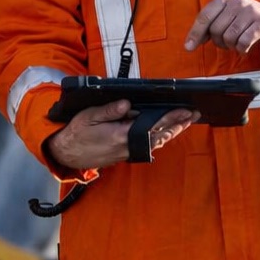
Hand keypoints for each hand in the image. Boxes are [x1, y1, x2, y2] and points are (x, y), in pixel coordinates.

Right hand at [43, 99, 194, 169]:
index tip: (184, 111)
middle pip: (159, 135)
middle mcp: (127, 146)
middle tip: (193, 116)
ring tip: (184, 123)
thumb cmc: (76, 133)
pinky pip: (147, 146)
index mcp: (120, 135)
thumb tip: (127, 104)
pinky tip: (165, 134)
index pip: (152, 125)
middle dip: (177, 125)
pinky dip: (160, 139)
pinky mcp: (124, 154)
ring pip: (155, 143)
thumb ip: (109, 111)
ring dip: (171, 133)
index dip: (171, 118)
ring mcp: (127, 152)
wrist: (66, 154)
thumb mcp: (89, 116)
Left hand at [185, 0, 259, 52]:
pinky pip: (243, 42)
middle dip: (218, 42)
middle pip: (216, 29)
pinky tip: (245, 47)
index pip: (205, 16)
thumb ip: (210, 25)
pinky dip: (242, 49)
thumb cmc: (246, 20)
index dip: (195, 33)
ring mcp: (251, 11)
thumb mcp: (228, 16)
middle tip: (227, 42)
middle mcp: (237, 1)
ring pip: (229, 37)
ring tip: (237, 43)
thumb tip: (191, 42)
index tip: (189, 47)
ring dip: (231, 46)